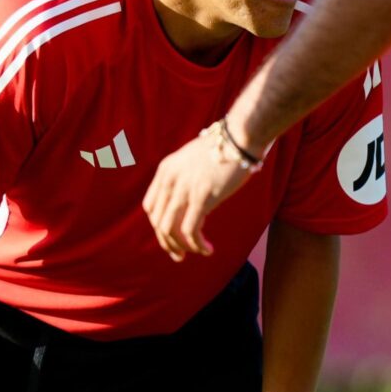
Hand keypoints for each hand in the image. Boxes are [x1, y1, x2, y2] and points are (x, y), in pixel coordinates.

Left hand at [143, 124, 258, 260]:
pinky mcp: (202, 198)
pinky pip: (191, 231)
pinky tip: (207, 250)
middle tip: (180, 255)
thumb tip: (190, 204)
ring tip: (193, 253)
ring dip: (180, 247)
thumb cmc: (223, 148)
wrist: (240, 136)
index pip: (151, 207)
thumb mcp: (192, 160)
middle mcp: (170, 180)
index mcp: (165, 171)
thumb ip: (185, 179)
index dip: (159, 226)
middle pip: (158, 222)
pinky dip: (196, 245)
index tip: (172, 236)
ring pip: (169, 230)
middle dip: (167, 243)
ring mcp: (184, 189)